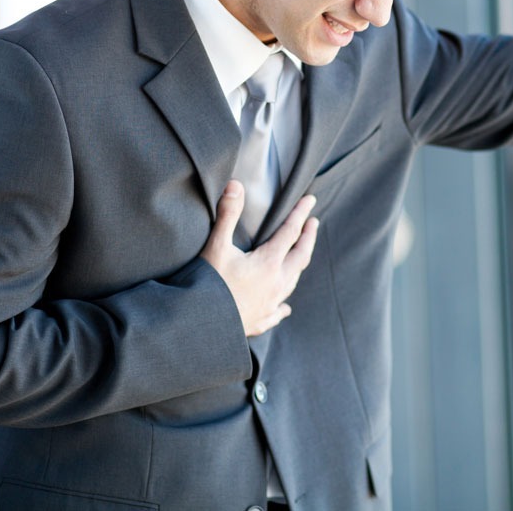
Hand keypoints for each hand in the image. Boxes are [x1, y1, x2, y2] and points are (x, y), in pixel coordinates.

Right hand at [202, 181, 317, 336]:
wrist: (198, 328)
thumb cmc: (206, 285)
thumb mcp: (216, 246)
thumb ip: (228, 214)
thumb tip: (235, 185)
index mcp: (268, 263)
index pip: (290, 232)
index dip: (301, 214)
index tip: (311, 200)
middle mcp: (275, 283)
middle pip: (300, 257)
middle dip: (308, 238)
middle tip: (313, 224)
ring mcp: (269, 305)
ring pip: (293, 282)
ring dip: (299, 266)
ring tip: (302, 257)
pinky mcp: (259, 321)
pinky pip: (277, 311)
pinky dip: (283, 305)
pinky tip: (284, 308)